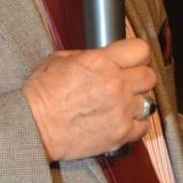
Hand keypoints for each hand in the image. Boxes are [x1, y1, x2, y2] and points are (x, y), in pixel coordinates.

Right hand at [23, 38, 156, 160]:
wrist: (33, 126)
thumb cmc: (41, 94)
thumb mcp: (59, 60)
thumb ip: (87, 55)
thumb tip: (104, 56)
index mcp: (100, 62)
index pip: (141, 49)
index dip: (137, 54)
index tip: (133, 60)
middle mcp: (115, 84)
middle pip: (150, 76)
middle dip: (139, 78)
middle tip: (127, 83)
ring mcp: (121, 110)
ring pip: (149, 102)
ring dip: (137, 103)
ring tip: (121, 105)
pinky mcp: (121, 133)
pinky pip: (143, 127)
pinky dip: (135, 125)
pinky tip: (120, 121)